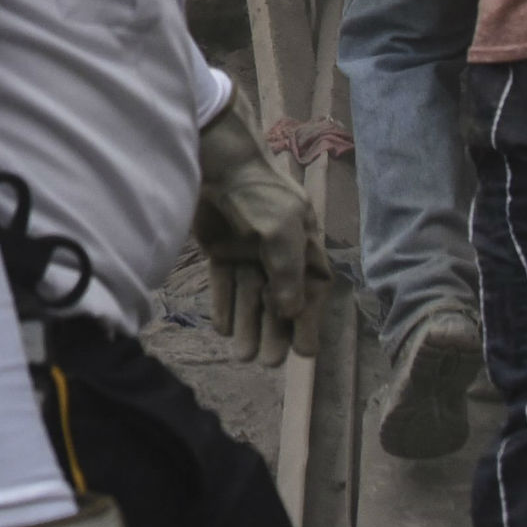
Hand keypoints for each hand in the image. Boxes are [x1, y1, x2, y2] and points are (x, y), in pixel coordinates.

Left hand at [191, 97, 330, 366]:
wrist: (215, 163)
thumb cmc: (258, 194)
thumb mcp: (282, 231)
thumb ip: (288, 272)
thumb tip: (291, 312)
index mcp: (303, 245)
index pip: (311, 291)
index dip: (309, 321)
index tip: (304, 353)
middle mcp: (277, 253)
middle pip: (280, 301)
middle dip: (276, 332)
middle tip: (269, 363)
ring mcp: (248, 252)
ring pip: (251, 297)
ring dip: (249, 325)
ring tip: (244, 356)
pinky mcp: (220, 250)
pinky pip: (225, 286)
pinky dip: (226, 307)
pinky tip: (225, 330)